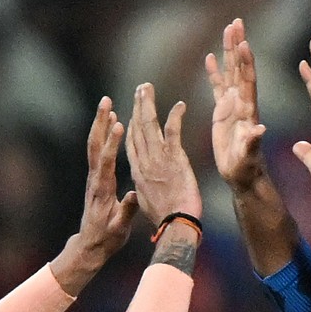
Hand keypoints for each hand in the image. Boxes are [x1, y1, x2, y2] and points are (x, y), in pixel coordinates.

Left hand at [53, 98, 138, 290]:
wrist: (90, 245)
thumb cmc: (107, 238)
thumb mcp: (119, 229)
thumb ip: (126, 212)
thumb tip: (133, 195)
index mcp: (103, 189)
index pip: (106, 160)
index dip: (111, 142)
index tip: (118, 123)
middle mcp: (96, 179)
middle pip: (95, 145)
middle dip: (100, 122)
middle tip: (106, 101)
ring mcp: (94, 177)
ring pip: (94, 145)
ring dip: (100, 124)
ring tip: (107, 104)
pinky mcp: (96, 178)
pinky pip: (98, 152)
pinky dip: (102, 135)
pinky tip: (110, 125)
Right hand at [125, 83, 201, 224]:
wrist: (175, 224)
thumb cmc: (163, 218)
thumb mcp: (145, 202)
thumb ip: (142, 188)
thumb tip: (139, 187)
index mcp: (137, 171)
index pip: (131, 142)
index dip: (130, 124)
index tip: (130, 110)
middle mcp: (144, 161)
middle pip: (137, 128)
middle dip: (137, 106)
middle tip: (140, 89)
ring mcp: (158, 158)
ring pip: (149, 124)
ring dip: (148, 104)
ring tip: (147, 87)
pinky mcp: (175, 158)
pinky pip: (173, 131)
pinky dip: (175, 116)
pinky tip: (180, 105)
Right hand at [206, 17, 268, 189]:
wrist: (243, 176)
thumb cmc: (246, 169)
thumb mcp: (249, 157)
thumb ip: (253, 143)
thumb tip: (260, 128)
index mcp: (248, 111)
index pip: (247, 81)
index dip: (246, 62)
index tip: (244, 42)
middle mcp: (241, 103)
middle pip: (239, 69)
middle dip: (238, 45)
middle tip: (237, 22)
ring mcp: (232, 106)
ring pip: (230, 73)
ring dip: (228, 51)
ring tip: (227, 29)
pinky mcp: (223, 113)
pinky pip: (217, 87)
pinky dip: (215, 72)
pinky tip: (211, 57)